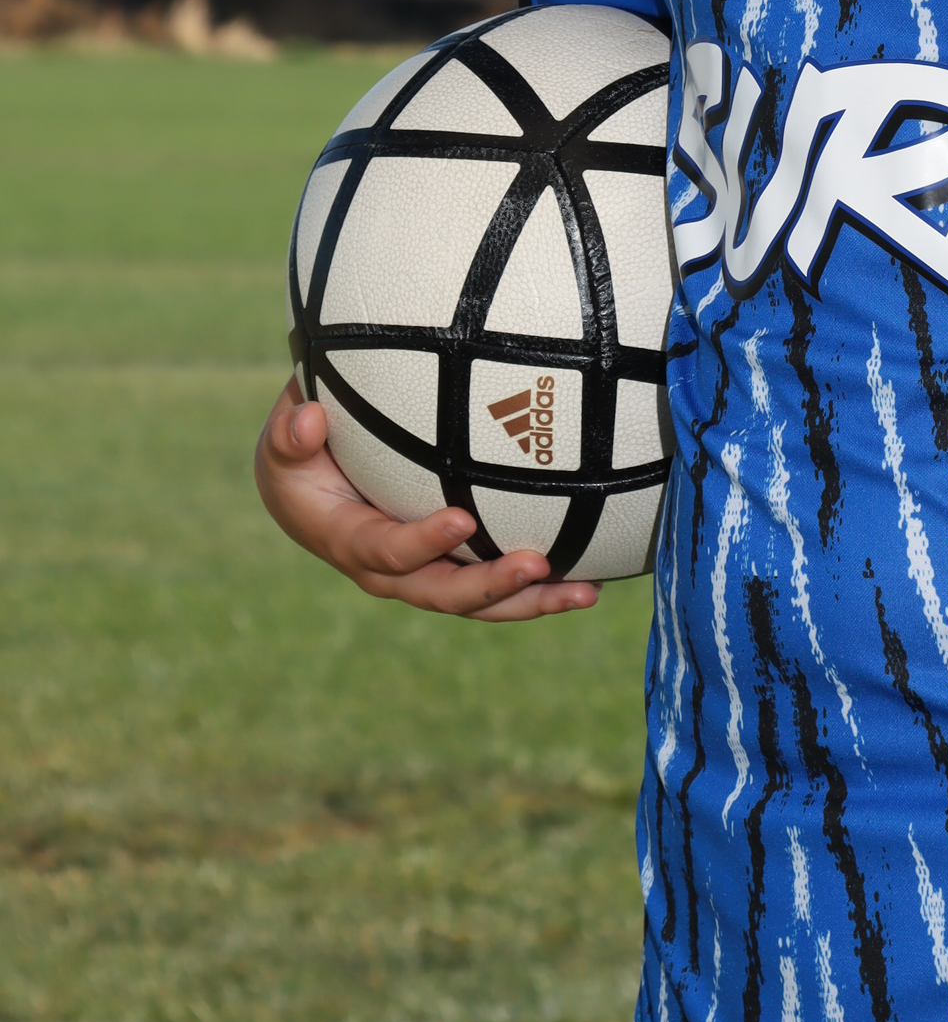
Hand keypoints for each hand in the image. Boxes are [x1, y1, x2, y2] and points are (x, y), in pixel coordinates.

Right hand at [253, 379, 597, 621]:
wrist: (311, 484)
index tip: (461, 521)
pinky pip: (495, 585)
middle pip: (441, 592)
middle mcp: (389, 571)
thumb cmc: (301, 453)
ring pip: (478, 601)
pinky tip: (589, 579)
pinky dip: (539, 588)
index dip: (421, 543)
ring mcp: (425, 573)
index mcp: (348, 541)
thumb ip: (290, 433)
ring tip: (584, 591)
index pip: (386, 550)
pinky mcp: (453, 567)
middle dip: (490, 586)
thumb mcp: (284, 442)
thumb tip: (308, 420)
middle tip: (537, 565)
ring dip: (530, 600)